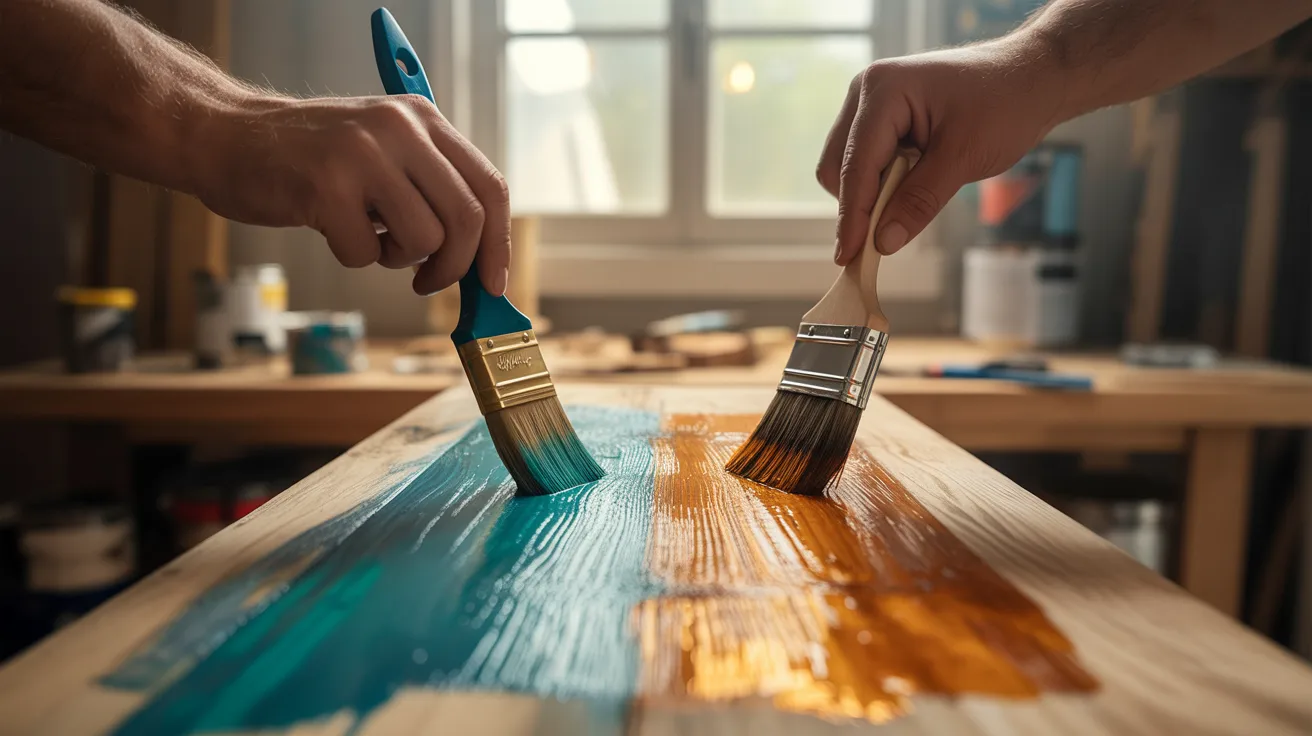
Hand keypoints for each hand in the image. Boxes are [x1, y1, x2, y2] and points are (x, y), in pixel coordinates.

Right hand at [187, 94, 509, 295]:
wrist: (225, 135)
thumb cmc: (309, 157)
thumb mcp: (383, 150)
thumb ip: (431, 187)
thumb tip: (482, 259)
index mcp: (422, 119)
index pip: (489, 186)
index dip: (498, 244)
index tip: (493, 283)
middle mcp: (400, 128)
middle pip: (466, 218)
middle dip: (455, 267)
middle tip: (429, 281)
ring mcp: (363, 155)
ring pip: (423, 239)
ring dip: (398, 260)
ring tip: (370, 237)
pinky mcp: (326, 187)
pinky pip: (366, 254)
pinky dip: (354, 258)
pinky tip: (333, 229)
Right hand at [818, 41, 1065, 262]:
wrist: (1031, 77)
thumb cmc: (1005, 105)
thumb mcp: (964, 157)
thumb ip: (919, 200)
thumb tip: (883, 242)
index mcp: (882, 91)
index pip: (855, 166)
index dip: (852, 216)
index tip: (849, 257)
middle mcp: (865, 91)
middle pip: (838, 166)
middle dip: (857, 205)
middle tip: (885, 238)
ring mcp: (870, 103)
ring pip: (847, 166)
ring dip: (870, 194)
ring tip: (910, 199)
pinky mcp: (882, 118)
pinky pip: (865, 160)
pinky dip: (880, 183)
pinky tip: (910, 186)